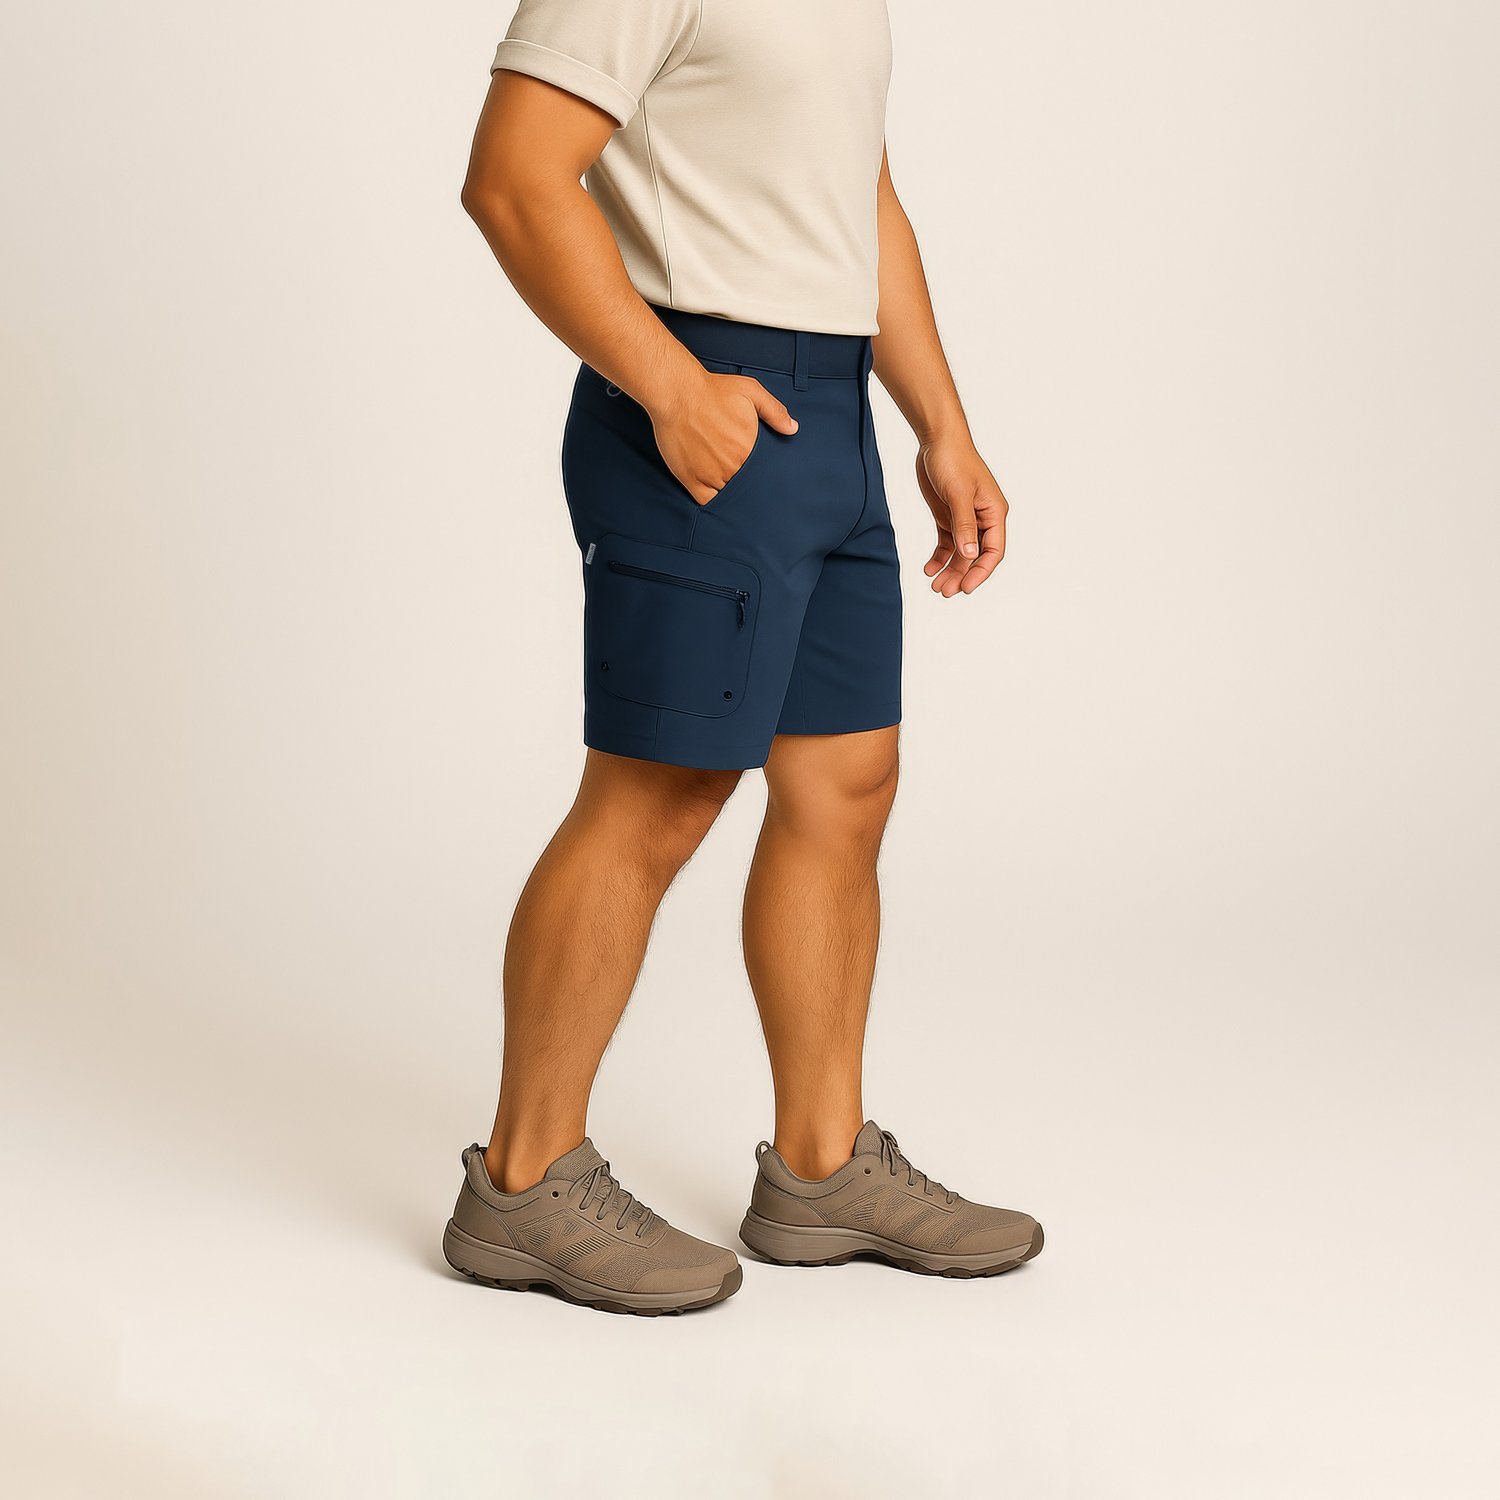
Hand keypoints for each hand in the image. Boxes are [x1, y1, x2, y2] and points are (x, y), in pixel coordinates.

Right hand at [650, 371, 797, 504]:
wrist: (677, 393)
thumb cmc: (712, 390)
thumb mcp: (751, 391)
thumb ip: (774, 411)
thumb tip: (792, 429)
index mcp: (749, 449)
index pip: (761, 472)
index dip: (759, 472)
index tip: (752, 465)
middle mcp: (732, 466)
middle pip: (744, 484)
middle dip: (743, 478)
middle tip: (735, 468)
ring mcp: (711, 475)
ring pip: (727, 494)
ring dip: (727, 488)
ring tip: (722, 476)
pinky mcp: (691, 480)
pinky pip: (706, 501)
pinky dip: (710, 499)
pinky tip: (710, 488)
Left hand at [915, 436, 1009, 595]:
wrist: (936, 440)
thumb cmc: (953, 460)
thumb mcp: (958, 495)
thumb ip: (964, 526)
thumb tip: (970, 555)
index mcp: (994, 513)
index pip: (993, 551)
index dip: (980, 572)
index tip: (965, 588)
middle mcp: (983, 519)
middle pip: (975, 556)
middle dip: (961, 575)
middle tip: (944, 591)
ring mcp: (965, 519)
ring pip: (960, 553)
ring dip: (949, 570)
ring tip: (935, 586)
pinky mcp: (949, 516)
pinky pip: (946, 543)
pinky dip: (939, 557)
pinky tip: (928, 568)